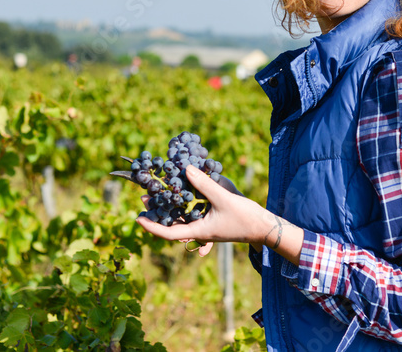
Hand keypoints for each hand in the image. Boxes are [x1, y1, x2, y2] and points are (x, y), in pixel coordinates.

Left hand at [136, 165, 268, 254]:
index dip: (151, 227)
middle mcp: (199, 230)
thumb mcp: (223, 199)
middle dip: (157, 212)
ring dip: (170, 205)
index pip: (168, 233)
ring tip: (158, 191)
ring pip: (182, 217)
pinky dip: (185, 203)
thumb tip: (185, 169)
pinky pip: (193, 213)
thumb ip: (204, 184)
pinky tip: (183, 190)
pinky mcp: (213, 219)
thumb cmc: (245, 217)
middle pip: (172, 224)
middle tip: (144, 197)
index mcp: (198, 231)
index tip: (137, 218)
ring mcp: (206, 225)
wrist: (264, 227)